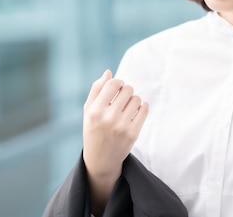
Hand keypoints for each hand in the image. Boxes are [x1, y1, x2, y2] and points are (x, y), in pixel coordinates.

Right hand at [82, 70, 148, 213]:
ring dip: (134, 100)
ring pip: (137, 98)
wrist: (101, 159)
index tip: (116, 88)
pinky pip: (144, 109)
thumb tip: (109, 72)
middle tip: (122, 99)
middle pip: (127, 89)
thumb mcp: (88, 111)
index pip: (113, 83)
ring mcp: (121, 126)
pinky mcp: (133, 133)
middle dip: (126, 91)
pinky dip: (143, 107)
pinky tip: (137, 111)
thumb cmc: (93, 130)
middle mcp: (108, 118)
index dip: (117, 82)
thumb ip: (96, 90)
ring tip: (127, 107)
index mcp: (95, 110)